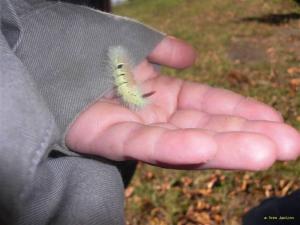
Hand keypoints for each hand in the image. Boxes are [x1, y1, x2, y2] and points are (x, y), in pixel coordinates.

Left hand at [65, 37, 299, 170]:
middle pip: (205, 128)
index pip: (210, 106)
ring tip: (266, 153)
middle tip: (290, 146)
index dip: (243, 114)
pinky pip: (143, 145)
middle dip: (247, 136)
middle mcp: (155, 116)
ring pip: (183, 142)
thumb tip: (191, 56)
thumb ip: (164, 50)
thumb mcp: (137, 42)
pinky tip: (202, 149)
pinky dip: (172, 147)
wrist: (45, 55)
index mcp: (163, 95)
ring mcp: (134, 130)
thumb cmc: (89, 46)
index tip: (277, 122)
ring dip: (223, 147)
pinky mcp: (107, 139)